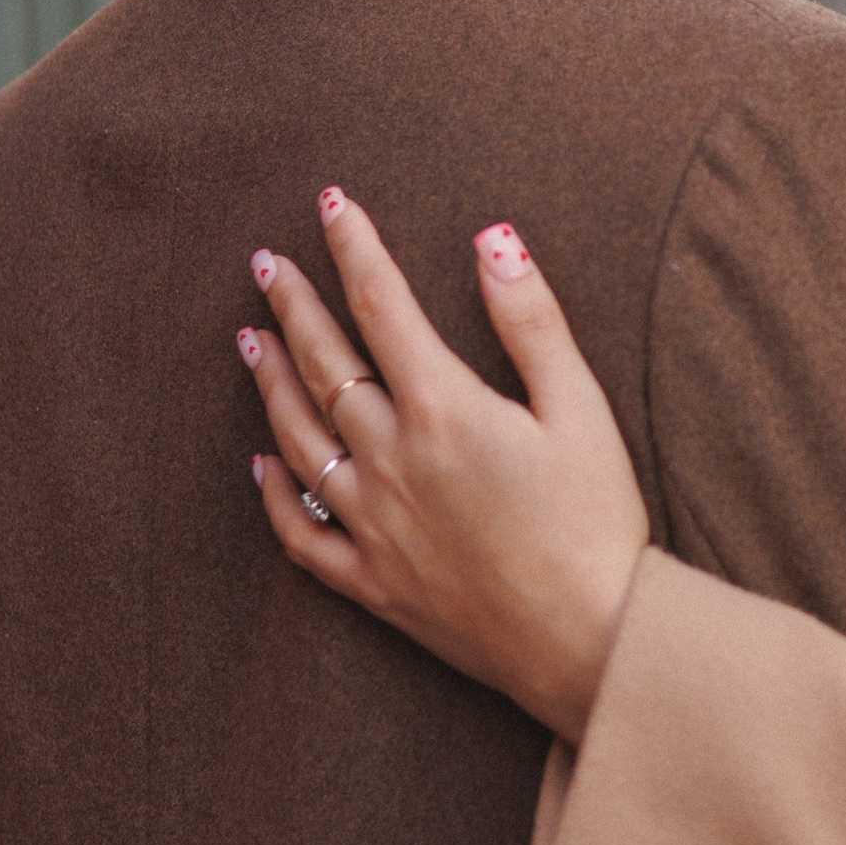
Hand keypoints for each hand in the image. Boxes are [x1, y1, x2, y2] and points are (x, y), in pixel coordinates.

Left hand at [237, 191, 650, 738]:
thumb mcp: (581, 408)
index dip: (355, 247)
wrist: (590, 640)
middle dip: (293, 304)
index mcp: (443, 409)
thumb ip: (531, 321)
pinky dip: (275, 493)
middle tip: (267, 262)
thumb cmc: (597, 522)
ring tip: (249, 338)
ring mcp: (373, 523)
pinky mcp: (373, 582)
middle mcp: (391, 459)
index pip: (381, 305)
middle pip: (324, 364)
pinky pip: (301, 533)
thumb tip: (492, 238)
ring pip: (298, 437)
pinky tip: (261, 463)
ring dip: (269, 381)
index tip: (332, 204)